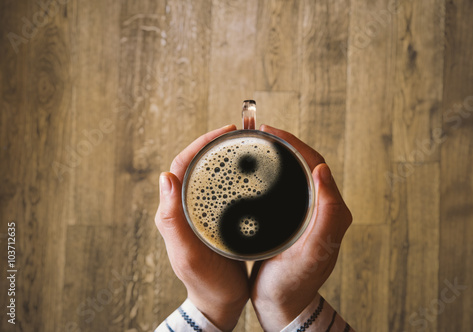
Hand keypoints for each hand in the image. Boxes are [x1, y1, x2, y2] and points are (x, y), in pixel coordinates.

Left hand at [155, 124, 248, 330]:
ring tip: (247, 146)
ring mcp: (203, 212)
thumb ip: (172, 221)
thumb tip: (165, 177)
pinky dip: (236, 177)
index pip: (183, 165)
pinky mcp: (218, 218)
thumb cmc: (204, 282)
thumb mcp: (188, 255)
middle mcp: (186, 207)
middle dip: (215, 144)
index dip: (200, 144)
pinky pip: (225, 190)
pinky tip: (251, 174)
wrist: (220, 302)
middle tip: (239, 134)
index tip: (224, 132)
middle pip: (197, 165)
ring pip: (211, 175)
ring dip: (226, 158)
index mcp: (175, 211)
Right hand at [250, 125, 352, 330]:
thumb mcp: (312, 252)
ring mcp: (307, 214)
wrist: (282, 305)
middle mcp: (322, 210)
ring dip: (279, 157)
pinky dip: (272, 174)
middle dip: (286, 145)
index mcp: (332, 212)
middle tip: (261, 134)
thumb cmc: (294, 283)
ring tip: (258, 146)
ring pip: (295, 175)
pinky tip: (256, 173)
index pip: (317, 165)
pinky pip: (285, 188)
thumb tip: (323, 170)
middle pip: (306, 165)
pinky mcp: (293, 220)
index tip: (272, 133)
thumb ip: (327, 214)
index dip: (296, 144)